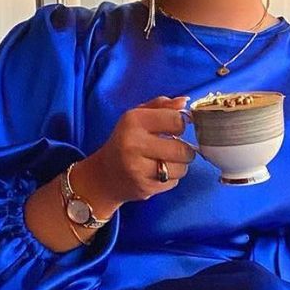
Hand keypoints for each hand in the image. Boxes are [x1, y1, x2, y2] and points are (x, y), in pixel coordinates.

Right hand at [77, 96, 195, 211]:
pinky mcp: (144, 187)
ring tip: (165, 161)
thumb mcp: (137, 116)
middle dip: (184, 149)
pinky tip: (157, 173)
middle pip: (182, 149)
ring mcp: (138, 168)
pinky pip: (174, 182)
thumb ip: (162, 106)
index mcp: (133, 120)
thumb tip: (185, 101)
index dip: (180, 125)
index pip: (176, 120)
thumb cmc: (125, 141)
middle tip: (173, 148)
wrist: (104, 176)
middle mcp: (134, 144)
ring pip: (181, 168)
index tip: (174, 128)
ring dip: (179, 165)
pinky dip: (171, 178)